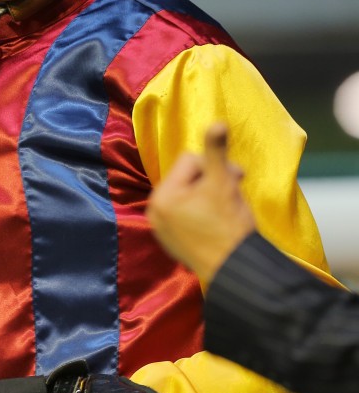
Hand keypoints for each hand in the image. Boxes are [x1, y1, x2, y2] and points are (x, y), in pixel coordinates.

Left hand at [146, 122, 255, 281]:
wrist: (238, 269)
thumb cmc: (230, 225)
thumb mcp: (223, 183)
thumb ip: (216, 152)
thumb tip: (217, 122)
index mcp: (161, 196)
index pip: (190, 161)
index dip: (216, 166)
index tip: (236, 178)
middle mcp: (155, 213)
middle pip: (188, 179)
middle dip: (213, 181)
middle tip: (235, 192)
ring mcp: (163, 230)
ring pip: (190, 197)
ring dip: (211, 196)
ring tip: (229, 210)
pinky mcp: (174, 244)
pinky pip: (188, 217)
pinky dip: (204, 214)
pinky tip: (220, 225)